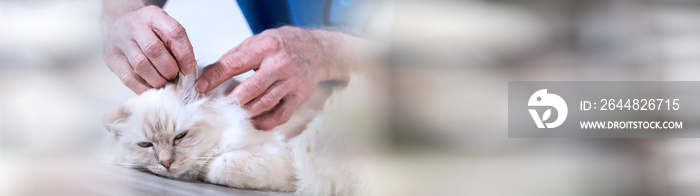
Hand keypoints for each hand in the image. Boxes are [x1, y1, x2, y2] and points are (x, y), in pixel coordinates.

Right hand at [103, 5, 194, 93]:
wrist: (118, 26)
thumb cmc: (149, 32)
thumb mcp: (164, 29)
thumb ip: (177, 45)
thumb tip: (186, 70)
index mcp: (153, 16)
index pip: (174, 32)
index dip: (185, 53)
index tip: (188, 68)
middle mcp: (134, 25)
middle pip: (155, 50)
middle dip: (169, 69)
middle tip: (174, 77)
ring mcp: (120, 41)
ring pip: (141, 65)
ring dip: (157, 79)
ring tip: (164, 82)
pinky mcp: (111, 57)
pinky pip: (129, 78)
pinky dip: (143, 87)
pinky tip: (151, 88)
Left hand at [197, 26, 330, 129]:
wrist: (318, 50)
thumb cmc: (284, 44)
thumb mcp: (259, 40)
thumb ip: (236, 55)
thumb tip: (211, 72)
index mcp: (266, 48)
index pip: (235, 64)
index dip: (215, 76)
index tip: (201, 86)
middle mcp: (279, 65)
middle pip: (251, 88)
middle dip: (231, 99)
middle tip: (216, 106)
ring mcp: (291, 82)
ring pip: (264, 103)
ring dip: (245, 112)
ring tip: (232, 115)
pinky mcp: (298, 97)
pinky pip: (281, 115)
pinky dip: (265, 123)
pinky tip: (254, 123)